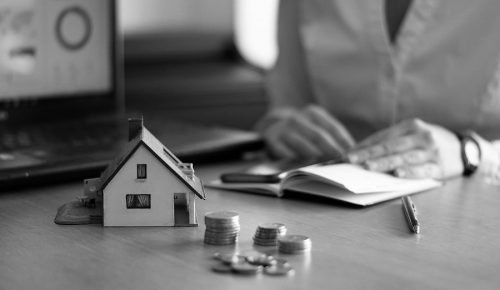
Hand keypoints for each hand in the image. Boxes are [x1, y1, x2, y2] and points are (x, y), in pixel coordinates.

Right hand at [261, 105, 354, 159]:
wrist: (273, 127)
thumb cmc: (303, 131)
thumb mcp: (316, 127)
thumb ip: (332, 137)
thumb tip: (351, 151)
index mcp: (313, 113)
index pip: (331, 126)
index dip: (343, 139)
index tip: (352, 151)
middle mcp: (297, 118)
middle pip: (317, 136)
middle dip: (331, 149)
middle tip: (340, 160)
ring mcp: (283, 129)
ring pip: (300, 143)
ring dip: (313, 155)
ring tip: (324, 165)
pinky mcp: (272, 140)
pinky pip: (283, 151)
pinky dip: (293, 158)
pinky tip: (301, 165)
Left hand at [347, 119, 463, 178]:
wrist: (465, 148)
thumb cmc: (430, 142)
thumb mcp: (413, 135)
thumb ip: (392, 142)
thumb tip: (362, 152)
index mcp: (411, 125)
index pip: (383, 137)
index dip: (364, 145)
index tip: (347, 153)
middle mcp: (421, 136)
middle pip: (390, 146)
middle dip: (368, 153)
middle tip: (351, 159)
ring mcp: (431, 151)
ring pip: (403, 157)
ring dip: (384, 163)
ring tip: (368, 167)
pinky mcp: (440, 166)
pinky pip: (422, 170)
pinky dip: (409, 172)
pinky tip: (397, 174)